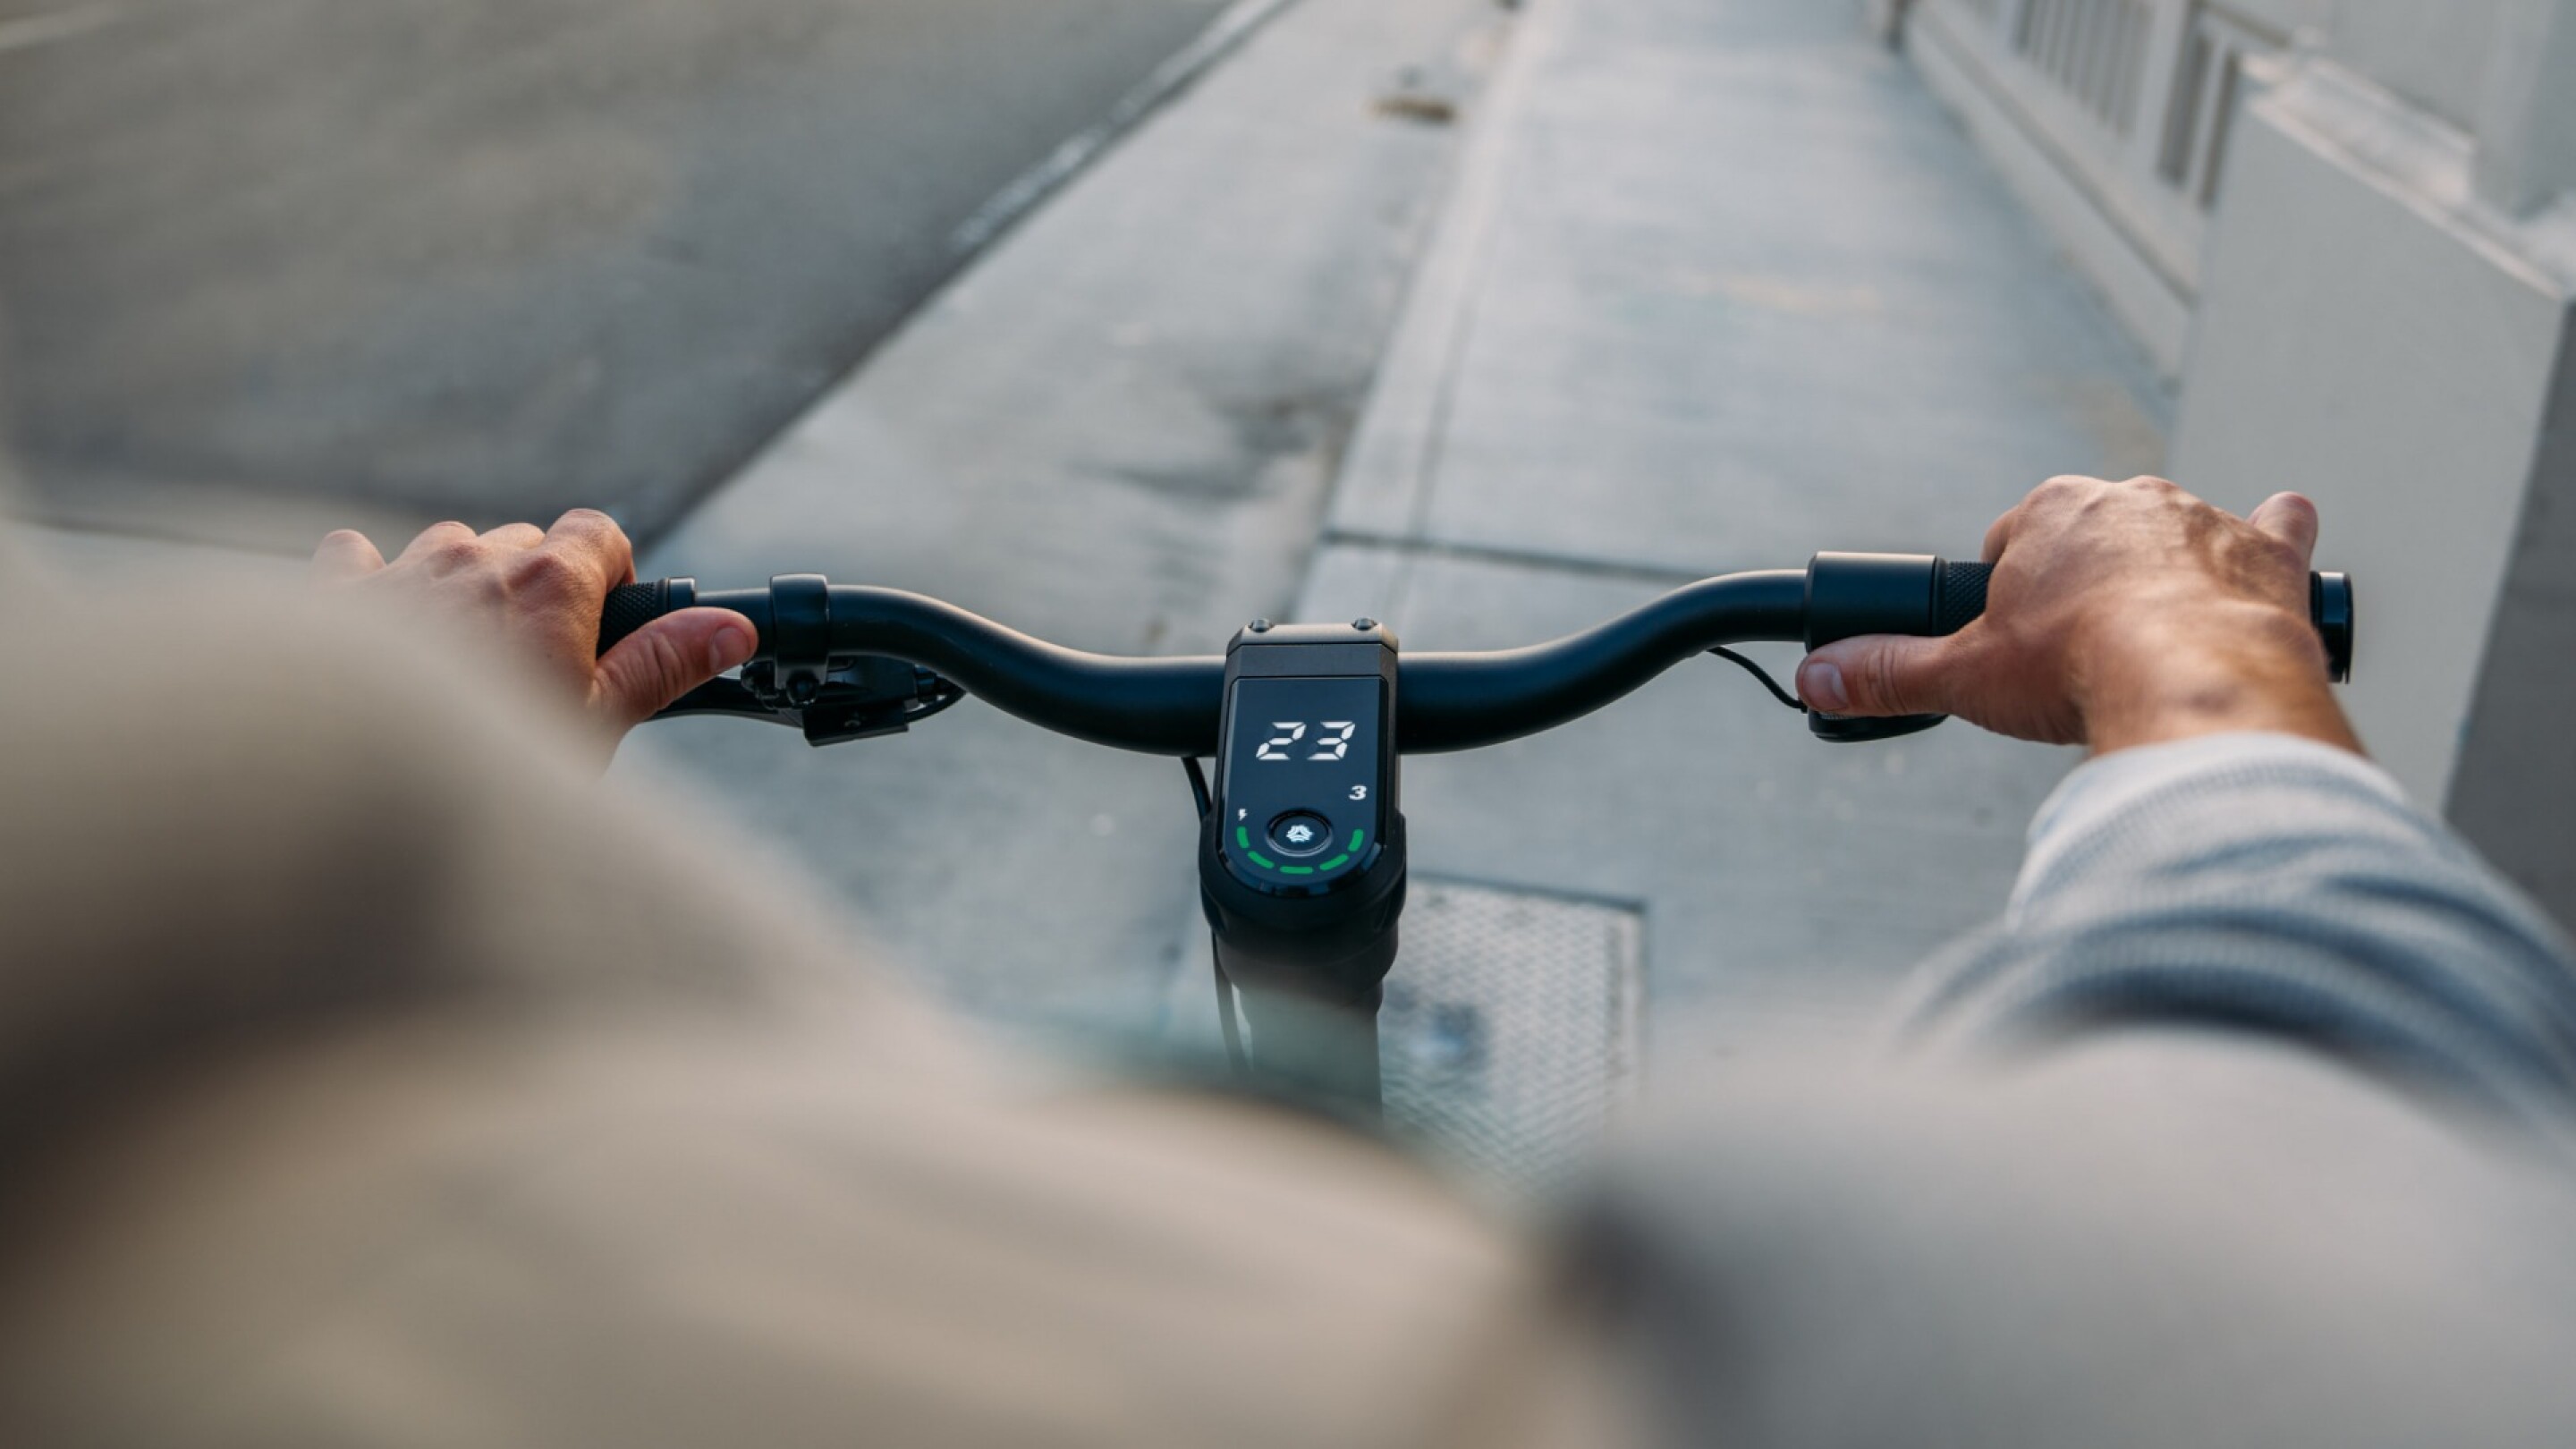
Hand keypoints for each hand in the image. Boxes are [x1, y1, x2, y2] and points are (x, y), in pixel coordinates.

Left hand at [311, 510, 756, 755]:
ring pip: (450, 550)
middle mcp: (473, 557)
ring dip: (465, 586)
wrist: (346, 772)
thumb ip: (662, 664)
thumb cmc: (479, 761)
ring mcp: (400, 569)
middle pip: (526, 543)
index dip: (612, 575)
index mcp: (549, 582)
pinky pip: (359, 557)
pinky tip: (378, 628)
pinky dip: (377, 582)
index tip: (606, 626)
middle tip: (539, 667)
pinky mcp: (335, 594)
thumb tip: (731, 629)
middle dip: (540, 589)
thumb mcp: (594, 722)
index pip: (599, 533)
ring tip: (465, 662)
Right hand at [1794, 476, 2359, 755]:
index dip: (2008, 597)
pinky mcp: (2273, 556)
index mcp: (2052, 511)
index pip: (2013, 543)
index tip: (2016, 643)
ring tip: (2157, 639)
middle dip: (2085, 586)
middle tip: (2078, 655)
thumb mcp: (1966, 676)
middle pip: (2094, 537)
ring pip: (2179, 535)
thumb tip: (1816, 679)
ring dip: (2167, 576)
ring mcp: (2209, 521)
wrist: (2195, 685)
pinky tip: (2273, 560)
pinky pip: (2280, 528)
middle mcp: (2132, 498)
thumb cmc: (2079, 668)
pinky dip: (2275, 542)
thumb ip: (1889, 673)